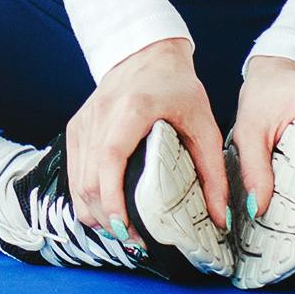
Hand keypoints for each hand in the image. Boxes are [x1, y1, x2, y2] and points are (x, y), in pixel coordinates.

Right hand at [64, 34, 229, 246]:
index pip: (109, 159)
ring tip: (121, 230)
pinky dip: (85, 195)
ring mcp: (84, 120)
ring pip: (76, 179)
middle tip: (133, 240)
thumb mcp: (204, 125)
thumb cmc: (178, 86)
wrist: (148, 53)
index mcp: (131, 110)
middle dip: (106, 217)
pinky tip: (105, 210)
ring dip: (94, 211)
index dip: (112, 198)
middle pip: (88, 178)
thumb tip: (220, 219)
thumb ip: (214, 173)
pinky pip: (74, 170)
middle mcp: (100, 115)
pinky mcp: (77, 126)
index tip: (125, 226)